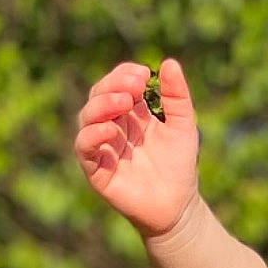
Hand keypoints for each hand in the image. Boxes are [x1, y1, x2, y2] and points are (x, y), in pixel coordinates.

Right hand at [73, 57, 200, 235]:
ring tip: (124, 103)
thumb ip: (177, 97)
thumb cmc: (179, 165)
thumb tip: (170, 63)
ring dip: (102, 106)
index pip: (117, 84)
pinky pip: (83, 148)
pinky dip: (92, 135)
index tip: (143, 74)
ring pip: (87, 118)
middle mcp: (112, 126)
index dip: (124, 75)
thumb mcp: (184, 126)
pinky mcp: (95, 170)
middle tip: (135, 87)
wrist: (179, 205)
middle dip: (113, 87)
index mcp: (131, 113)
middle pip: (99, 97)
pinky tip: (111, 130)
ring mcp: (102, 147)